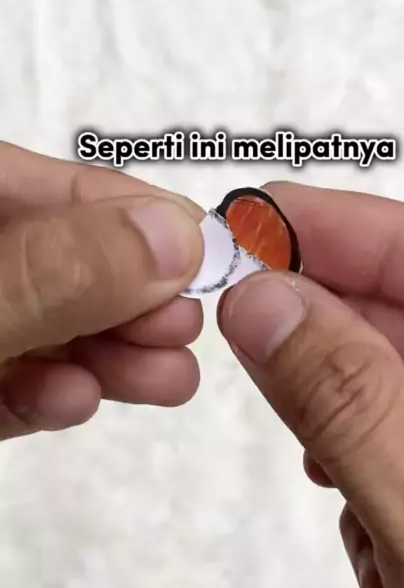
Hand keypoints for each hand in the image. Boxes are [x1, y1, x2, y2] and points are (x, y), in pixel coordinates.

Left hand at [0, 142, 203, 440]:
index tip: (199, 248)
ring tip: (165, 378)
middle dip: (128, 296)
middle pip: (55, 262)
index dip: (126, 210)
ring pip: (38, 328)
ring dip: (104, 355)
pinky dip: (44, 394)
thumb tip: (173, 238)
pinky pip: (3, 384)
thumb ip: (57, 273)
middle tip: (183, 326)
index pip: (45, 187)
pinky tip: (76, 400)